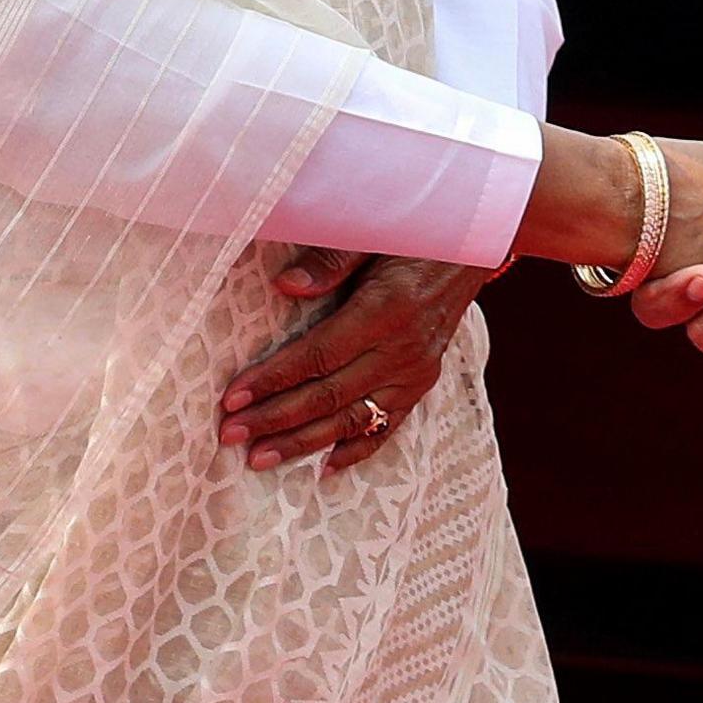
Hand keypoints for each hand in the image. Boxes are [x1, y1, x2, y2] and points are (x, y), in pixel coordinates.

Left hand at [217, 246, 496, 474]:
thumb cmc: (414, 233)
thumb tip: (285, 285)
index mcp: (385, 310)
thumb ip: (331, 260)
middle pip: (328, 395)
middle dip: (274, 418)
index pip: (317, 356)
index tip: (233, 398)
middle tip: (230, 435)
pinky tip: (325, 469)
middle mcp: (402, 348)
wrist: (472, 244)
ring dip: (303, 443)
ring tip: (260, 458)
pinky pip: (388, 425)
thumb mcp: (374, 234)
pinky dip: (357, 450)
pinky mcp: (423, 382)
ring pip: (352, 419)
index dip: (273, 379)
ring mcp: (415, 371)